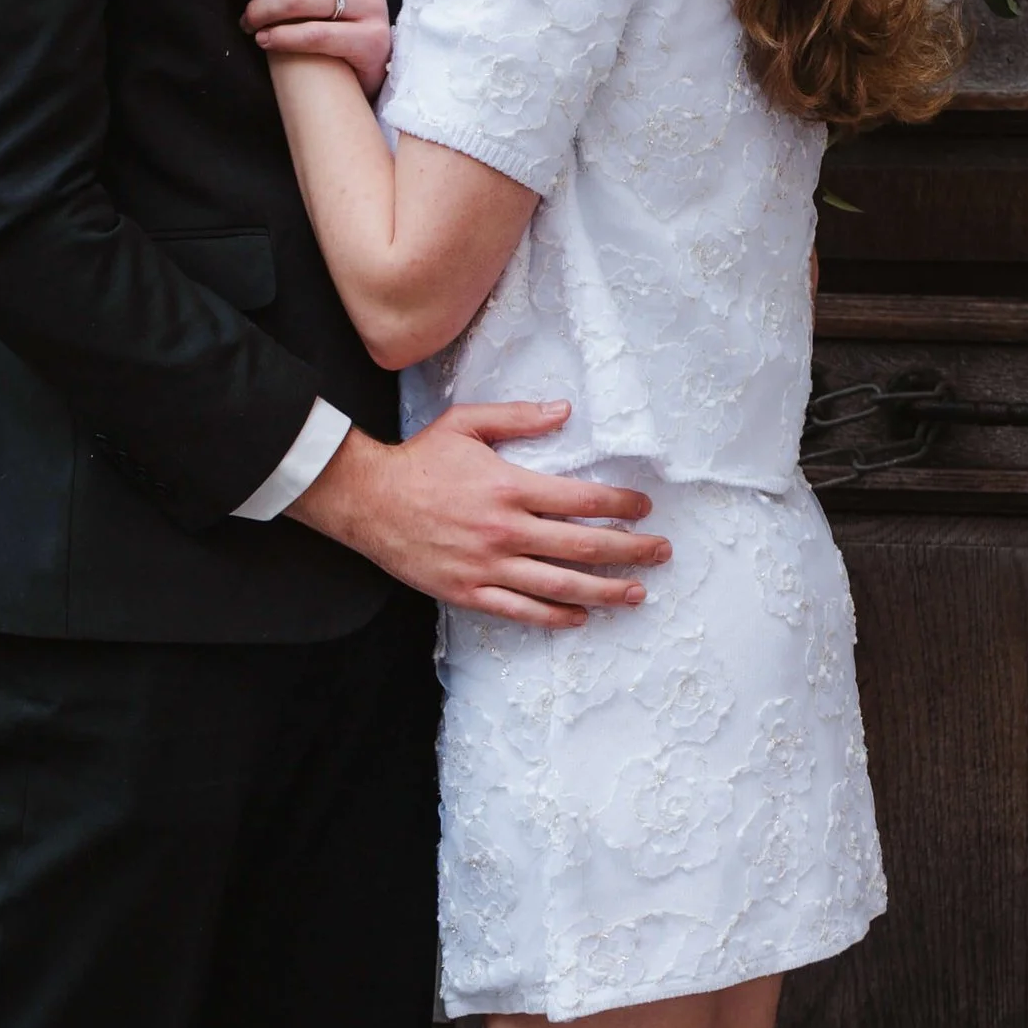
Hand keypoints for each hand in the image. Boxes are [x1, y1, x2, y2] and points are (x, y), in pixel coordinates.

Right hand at [288, 402, 667, 628]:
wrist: (366, 499)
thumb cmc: (418, 460)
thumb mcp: (466, 424)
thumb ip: (519, 418)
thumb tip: (564, 411)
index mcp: (509, 487)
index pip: (582, 501)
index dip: (621, 506)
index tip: (644, 510)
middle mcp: (504, 530)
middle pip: (582, 547)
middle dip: (630, 551)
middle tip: (661, 553)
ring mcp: (487, 565)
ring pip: (559, 586)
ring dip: (604, 591)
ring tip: (636, 593)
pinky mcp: (467, 591)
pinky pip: (520, 610)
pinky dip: (554, 617)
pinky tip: (580, 616)